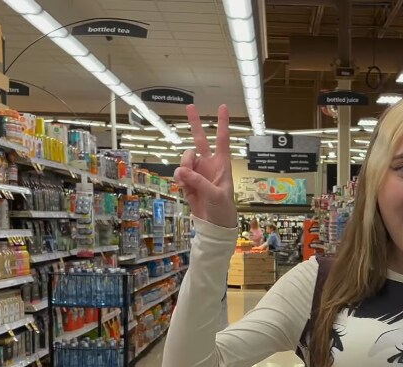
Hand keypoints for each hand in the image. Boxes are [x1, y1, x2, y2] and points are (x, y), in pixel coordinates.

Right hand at [175, 104, 236, 228]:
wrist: (214, 224)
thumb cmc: (223, 209)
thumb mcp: (215, 195)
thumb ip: (199, 182)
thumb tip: (183, 171)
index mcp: (222, 164)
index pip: (222, 139)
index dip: (223, 123)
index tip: (223, 107)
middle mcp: (209, 164)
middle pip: (200, 140)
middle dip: (195, 123)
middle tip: (190, 106)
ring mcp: (197, 172)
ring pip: (185, 158)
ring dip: (184, 167)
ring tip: (189, 181)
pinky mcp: (188, 181)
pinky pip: (179, 173)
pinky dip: (180, 180)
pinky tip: (185, 188)